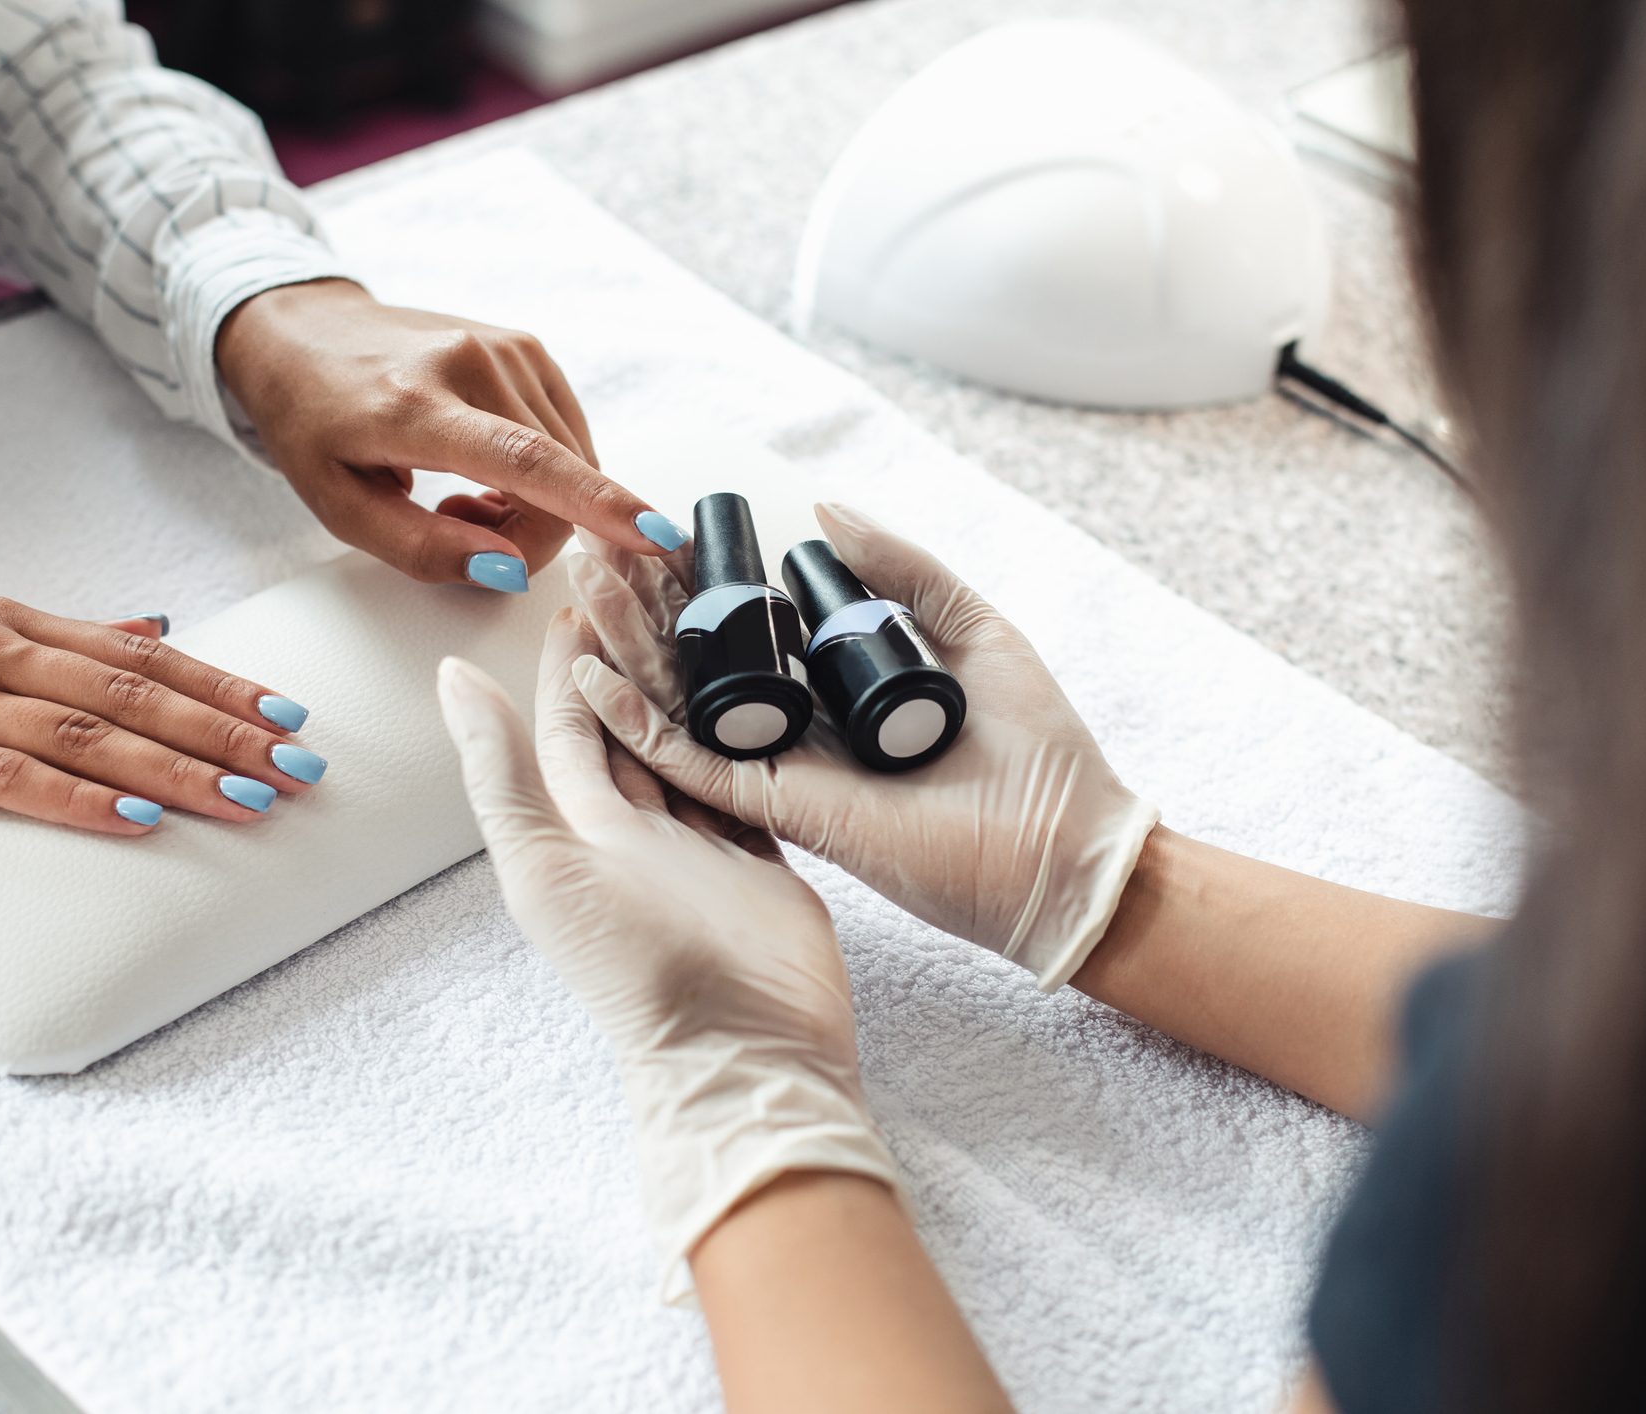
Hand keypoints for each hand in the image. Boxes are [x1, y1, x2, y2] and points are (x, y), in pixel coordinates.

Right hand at [0, 600, 324, 830]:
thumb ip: (65, 641)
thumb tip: (156, 629)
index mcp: (14, 624)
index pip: (144, 654)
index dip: (223, 685)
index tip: (291, 715)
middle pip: (133, 692)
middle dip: (225, 732)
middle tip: (296, 766)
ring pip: (87, 734)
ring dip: (179, 769)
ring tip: (248, 799)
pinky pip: (9, 780)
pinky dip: (81, 799)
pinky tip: (139, 819)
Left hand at [215, 279, 686, 590]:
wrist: (303, 329)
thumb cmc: (314, 423)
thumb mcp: (340, 507)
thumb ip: (425, 548)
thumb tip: (508, 567)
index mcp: (414, 406)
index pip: (526, 460)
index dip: (596, 505)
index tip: (655, 535)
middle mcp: (471, 363)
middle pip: (557, 480)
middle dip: (530, 533)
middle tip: (464, 527)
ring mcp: (507, 347)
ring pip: (572, 462)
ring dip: (535, 502)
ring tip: (464, 492)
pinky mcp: (528, 346)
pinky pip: (568, 436)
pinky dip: (544, 470)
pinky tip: (490, 464)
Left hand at [435, 609, 897, 1295]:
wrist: (743, 1050)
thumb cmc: (633, 966)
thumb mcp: (544, 861)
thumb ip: (500, 768)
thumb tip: (448, 673)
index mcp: (577, 826)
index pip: (571, 719)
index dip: (573, 652)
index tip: (585, 580)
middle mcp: (638, 827)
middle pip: (633, 715)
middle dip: (636, 644)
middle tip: (651, 565)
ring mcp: (705, 840)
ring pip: (695, 734)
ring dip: (697, 672)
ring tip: (711, 597)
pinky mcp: (767, 852)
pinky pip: (754, 770)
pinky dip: (755, 724)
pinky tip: (770, 674)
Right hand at [563, 504, 1161, 989]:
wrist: (1066, 847)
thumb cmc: (1038, 750)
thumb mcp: (973, 628)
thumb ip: (904, 571)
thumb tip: (823, 509)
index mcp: (839, 691)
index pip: (750, 629)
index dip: (700, 582)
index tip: (656, 529)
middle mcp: (803, 730)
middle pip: (702, 660)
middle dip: (644, 604)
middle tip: (597, 548)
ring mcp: (786, 770)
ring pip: (682, 703)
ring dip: (624, 646)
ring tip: (579, 584)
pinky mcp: (781, 808)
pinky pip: (692, 765)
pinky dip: (635, 724)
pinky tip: (588, 675)